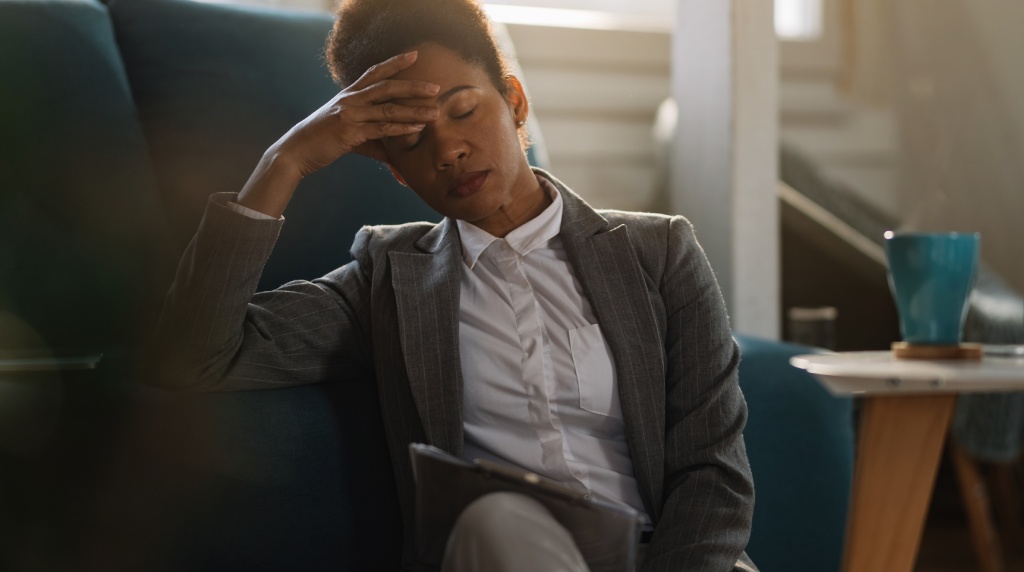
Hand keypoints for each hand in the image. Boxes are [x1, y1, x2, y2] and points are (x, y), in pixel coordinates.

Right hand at [274, 50, 439, 176]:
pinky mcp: (350, 132)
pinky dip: (401, 128)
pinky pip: (381, 128)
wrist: (296, 151)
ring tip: (434, 112)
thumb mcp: (348, 134)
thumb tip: (393, 155)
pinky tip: (416, 129)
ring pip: (388, 108)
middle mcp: (350, 100)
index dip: (395, 63)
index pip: (374, 73)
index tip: (414, 55)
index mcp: (349, 95)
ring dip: (414, 110)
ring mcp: (350, 114)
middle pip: (386, 87)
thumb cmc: (322, 141)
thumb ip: (372, 140)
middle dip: (412, 86)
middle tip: (435, 87)